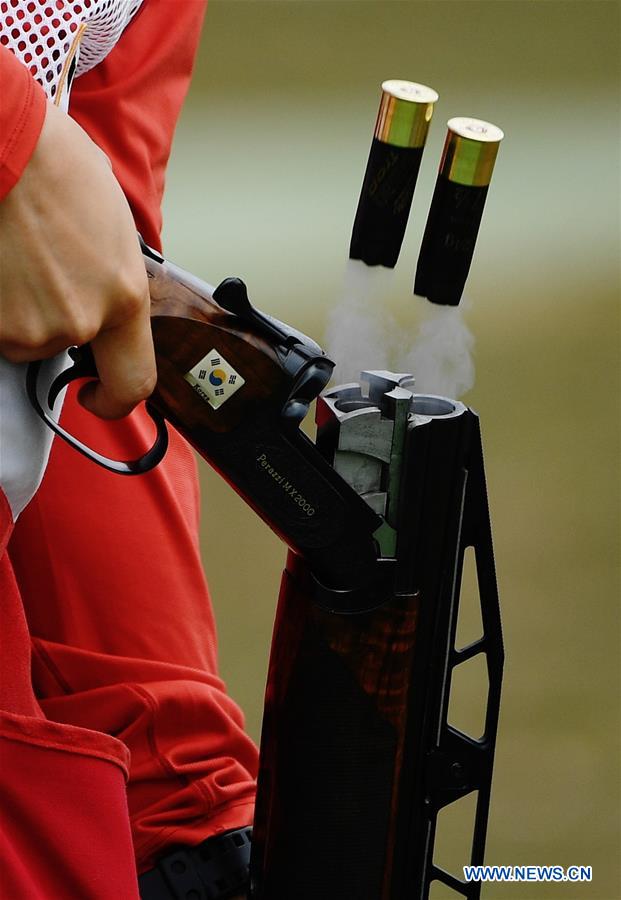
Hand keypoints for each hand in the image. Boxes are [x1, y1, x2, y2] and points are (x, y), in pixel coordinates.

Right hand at [0, 100, 155, 418]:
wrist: (4, 141)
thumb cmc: (56, 164)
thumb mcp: (114, 227)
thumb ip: (114, 279)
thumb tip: (104, 297)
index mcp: (124, 299)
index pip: (134, 383)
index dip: (115, 399)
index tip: (97, 394)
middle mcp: (80, 321)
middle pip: (63, 347)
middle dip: (53, 318)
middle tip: (40, 267)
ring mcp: (27, 325)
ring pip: (22, 336)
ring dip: (18, 306)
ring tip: (16, 251)